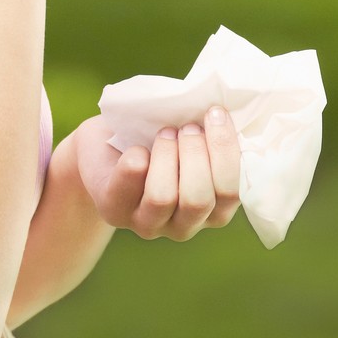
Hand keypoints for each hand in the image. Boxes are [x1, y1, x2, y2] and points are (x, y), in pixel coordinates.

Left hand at [70, 108, 241, 240]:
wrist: (108, 148)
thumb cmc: (160, 139)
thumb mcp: (191, 137)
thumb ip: (212, 134)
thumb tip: (224, 111)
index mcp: (213, 211)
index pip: (230, 193)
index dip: (225, 149)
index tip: (215, 113)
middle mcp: (184, 226)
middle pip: (198, 200)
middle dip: (195, 152)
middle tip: (187, 127)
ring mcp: (148, 224)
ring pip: (162, 197)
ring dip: (166, 154)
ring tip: (164, 133)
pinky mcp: (115, 211)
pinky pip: (131, 180)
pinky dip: (137, 154)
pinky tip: (136, 146)